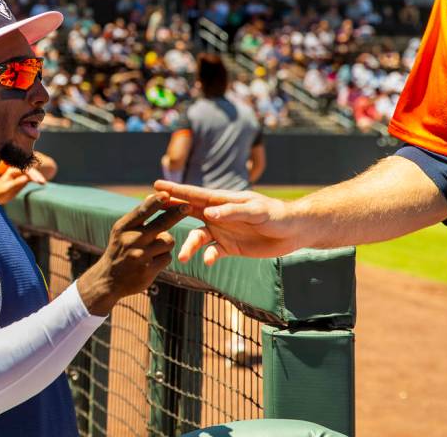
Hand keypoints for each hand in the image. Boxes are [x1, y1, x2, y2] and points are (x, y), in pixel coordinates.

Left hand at [0, 166, 46, 204]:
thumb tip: (26, 178)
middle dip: (37, 175)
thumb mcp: (8, 188)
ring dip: (38, 177)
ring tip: (43, 183)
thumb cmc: (0, 192)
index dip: (33, 174)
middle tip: (43, 182)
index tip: (38, 181)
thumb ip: (17, 182)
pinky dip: (37, 179)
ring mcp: (21, 174)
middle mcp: (17, 170)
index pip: (25, 170)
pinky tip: (42, 183)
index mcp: (12, 170)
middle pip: (30, 170)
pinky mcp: (23, 179)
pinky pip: (32, 177)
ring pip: (32, 173)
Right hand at [78, 192, 188, 315]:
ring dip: (166, 243)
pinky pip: (167, 257)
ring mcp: (140, 255)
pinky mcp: (148, 270)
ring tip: (153, 248)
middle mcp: (131, 240)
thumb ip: (138, 216)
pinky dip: (163, 258)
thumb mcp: (122, 230)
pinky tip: (152, 262)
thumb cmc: (120, 249)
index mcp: (123, 227)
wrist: (108, 280)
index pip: (142, 211)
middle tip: (189, 206)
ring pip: (168, 241)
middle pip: (161, 224)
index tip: (167, 193)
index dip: (156, 201)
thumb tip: (159, 196)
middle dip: (177, 214)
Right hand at [154, 180, 299, 264]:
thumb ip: (232, 211)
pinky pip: (212, 252)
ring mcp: (223, 231)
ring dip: (189, 246)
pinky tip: (208, 261)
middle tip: (152, 215)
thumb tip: (208, 212)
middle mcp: (219, 215)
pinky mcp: (230, 247)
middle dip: (171, 214)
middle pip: (189, 213)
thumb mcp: (257, 211)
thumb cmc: (277, 214)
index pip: (195, 194)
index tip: (156, 185)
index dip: (176, 190)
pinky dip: (208, 256)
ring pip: (198, 237)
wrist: (294, 232)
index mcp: (223, 200)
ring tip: (183, 256)